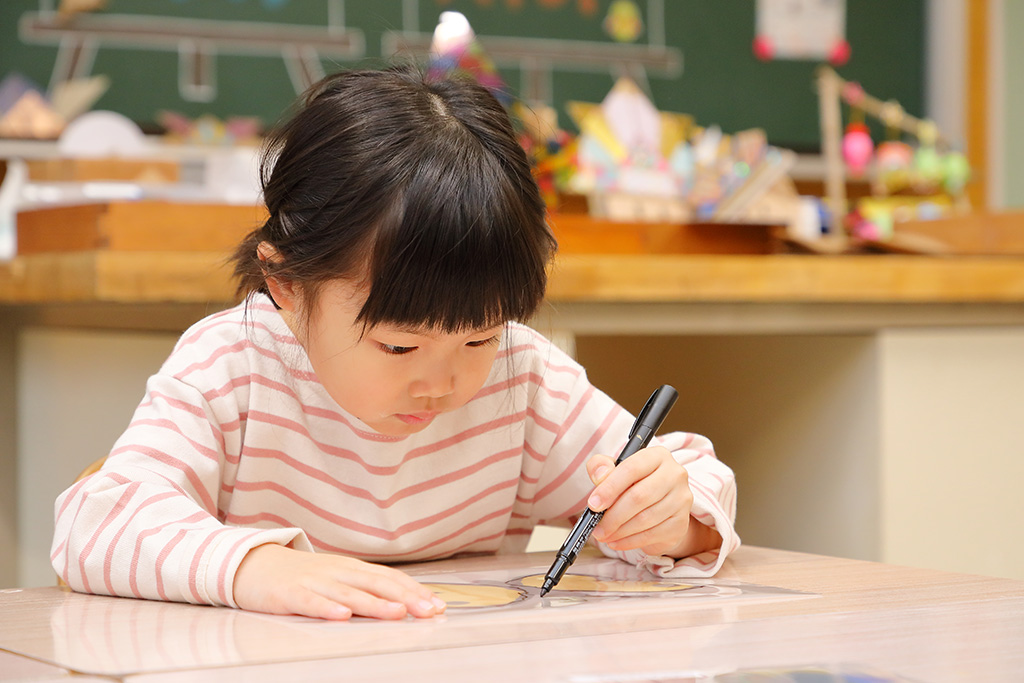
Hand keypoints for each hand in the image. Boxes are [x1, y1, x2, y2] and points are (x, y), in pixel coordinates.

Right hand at [233, 543, 446, 620]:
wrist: (254, 564)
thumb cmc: (303, 576)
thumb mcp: (337, 578)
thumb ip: (365, 589)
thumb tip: (402, 604)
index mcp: (352, 568)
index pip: (390, 578)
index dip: (414, 591)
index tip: (438, 605)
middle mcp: (338, 572)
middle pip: (376, 583)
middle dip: (406, 598)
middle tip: (430, 611)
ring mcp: (314, 582)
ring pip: (349, 593)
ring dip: (375, 603)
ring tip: (398, 613)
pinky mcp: (290, 594)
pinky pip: (311, 602)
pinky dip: (327, 608)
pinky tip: (342, 616)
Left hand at [586, 446, 718, 557]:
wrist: (659, 508)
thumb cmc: (633, 485)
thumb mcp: (615, 470)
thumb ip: (602, 467)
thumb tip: (599, 476)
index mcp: (657, 456)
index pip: (632, 469)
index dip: (610, 488)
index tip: (593, 504)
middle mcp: (675, 475)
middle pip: (639, 496)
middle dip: (613, 515)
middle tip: (597, 526)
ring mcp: (681, 500)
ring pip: (645, 519)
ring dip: (619, 530)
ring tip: (604, 535)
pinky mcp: (681, 523)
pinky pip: (652, 535)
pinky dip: (630, 541)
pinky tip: (616, 541)